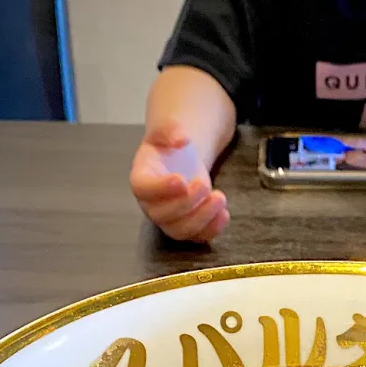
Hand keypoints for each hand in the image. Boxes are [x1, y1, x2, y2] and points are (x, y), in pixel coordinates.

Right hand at [129, 123, 229, 242]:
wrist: (180, 159)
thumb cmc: (168, 147)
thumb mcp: (166, 130)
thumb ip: (169, 129)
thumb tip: (181, 139)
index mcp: (141, 178)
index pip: (143, 189)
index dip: (160, 188)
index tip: (180, 180)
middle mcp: (152, 204)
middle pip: (162, 215)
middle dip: (186, 203)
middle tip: (203, 184)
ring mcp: (169, 219)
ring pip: (180, 231)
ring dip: (202, 218)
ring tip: (220, 197)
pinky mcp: (188, 226)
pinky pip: (197, 237)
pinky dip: (212, 229)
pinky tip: (224, 213)